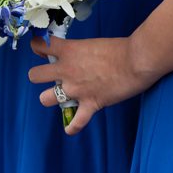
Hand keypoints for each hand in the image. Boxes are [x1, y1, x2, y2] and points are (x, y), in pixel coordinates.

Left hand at [27, 36, 158, 134]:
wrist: (138, 60)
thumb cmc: (120, 48)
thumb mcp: (91, 43)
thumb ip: (78, 51)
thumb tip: (75, 55)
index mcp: (68, 51)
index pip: (39, 46)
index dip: (38, 48)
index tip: (43, 51)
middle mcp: (66, 70)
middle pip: (34, 76)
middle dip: (38, 76)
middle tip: (50, 76)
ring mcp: (76, 89)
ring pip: (45, 99)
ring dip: (50, 98)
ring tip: (60, 96)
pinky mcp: (90, 104)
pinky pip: (76, 122)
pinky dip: (72, 127)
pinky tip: (70, 129)